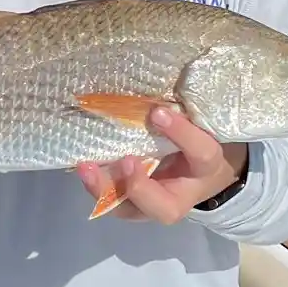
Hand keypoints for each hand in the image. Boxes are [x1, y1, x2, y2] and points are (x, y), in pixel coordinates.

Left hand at [75, 105, 247, 224]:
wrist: (199, 174)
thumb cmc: (196, 139)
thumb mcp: (202, 125)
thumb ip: (185, 112)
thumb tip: (155, 76)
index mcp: (206, 168)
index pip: (201, 154)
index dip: (182, 134)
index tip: (159, 112)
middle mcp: (180, 196)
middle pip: (164, 208)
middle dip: (140, 186)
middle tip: (126, 160)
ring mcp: (152, 205)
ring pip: (130, 210)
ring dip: (105, 190)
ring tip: (86, 167)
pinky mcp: (130, 204)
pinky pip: (110, 201)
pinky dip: (95, 185)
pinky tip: (81, 166)